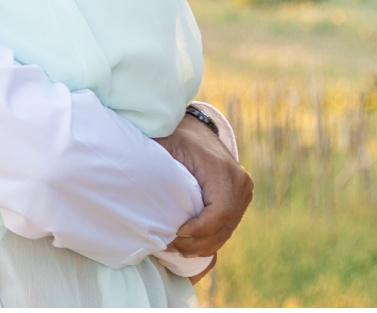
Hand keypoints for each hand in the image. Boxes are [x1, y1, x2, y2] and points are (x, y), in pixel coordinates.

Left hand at [156, 111, 252, 257]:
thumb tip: (133, 180)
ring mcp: (243, 192)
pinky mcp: (240, 199)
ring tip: (176, 248)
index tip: (175, 233)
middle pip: (224, 227)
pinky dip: (209, 239)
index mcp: (223, 171)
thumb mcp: (165, 143)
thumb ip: (155, 161)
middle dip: (197, 242)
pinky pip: (227, 227)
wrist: (196, 129)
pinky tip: (188, 244)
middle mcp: (240, 183)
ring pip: (226, 231)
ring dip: (202, 245)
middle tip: (170, 246)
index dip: (199, 229)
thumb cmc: (176, 136)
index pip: (219, 213)